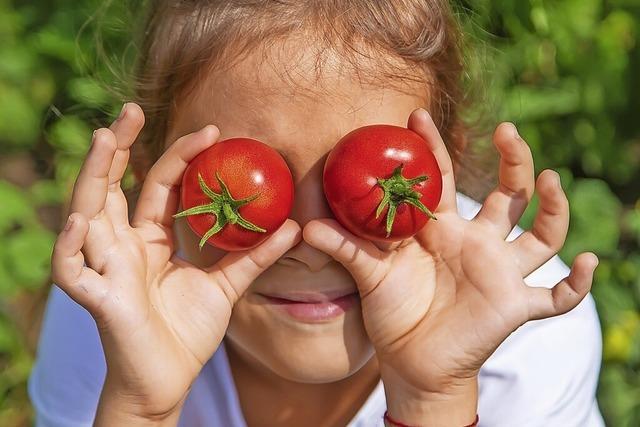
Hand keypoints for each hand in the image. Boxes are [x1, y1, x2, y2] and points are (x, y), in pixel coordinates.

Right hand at [50, 103, 300, 423]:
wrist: (170, 381)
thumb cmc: (188, 332)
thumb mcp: (227, 286)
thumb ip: (255, 257)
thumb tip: (295, 226)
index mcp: (150, 241)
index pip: (158, 187)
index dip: (178, 157)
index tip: (212, 130)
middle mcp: (123, 247)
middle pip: (112, 187)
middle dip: (116, 148)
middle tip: (129, 110)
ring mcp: (107, 270)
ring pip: (86, 215)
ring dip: (91, 177)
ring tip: (102, 139)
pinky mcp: (99, 299)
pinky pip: (71, 270)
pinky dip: (69, 246)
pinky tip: (80, 220)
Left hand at [304, 108, 597, 424]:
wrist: (412, 360)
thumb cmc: (393, 311)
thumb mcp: (369, 275)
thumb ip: (345, 248)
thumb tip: (306, 227)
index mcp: (443, 229)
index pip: (444, 178)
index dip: (433, 147)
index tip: (416, 115)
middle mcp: (477, 242)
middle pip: (508, 194)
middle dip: (512, 161)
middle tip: (507, 131)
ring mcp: (500, 272)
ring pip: (541, 235)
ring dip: (554, 208)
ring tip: (552, 179)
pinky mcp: (514, 306)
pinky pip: (555, 297)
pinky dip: (576, 284)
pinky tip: (589, 264)